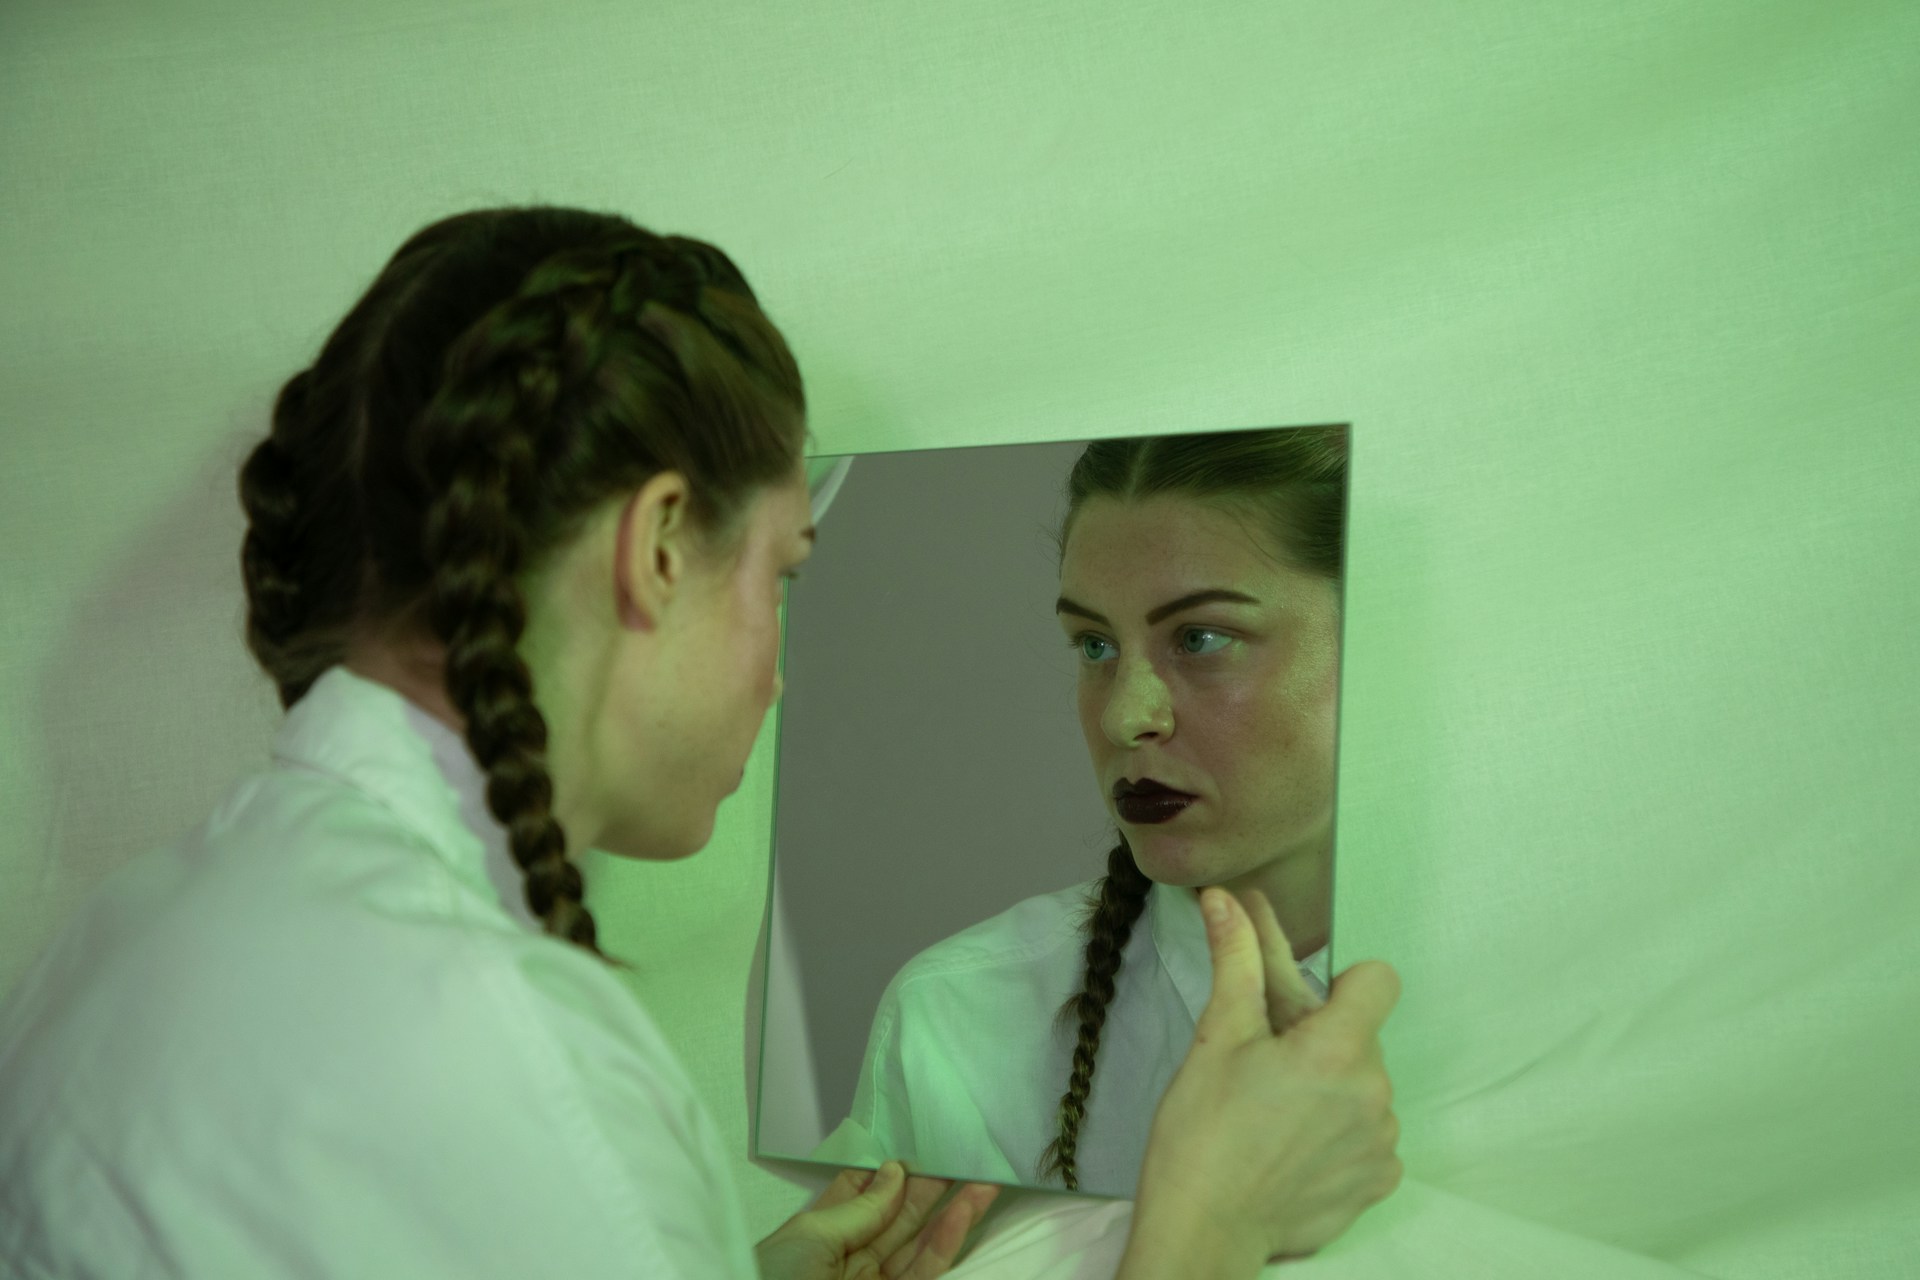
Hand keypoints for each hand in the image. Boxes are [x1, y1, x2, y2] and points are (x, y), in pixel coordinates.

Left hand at [753, 1161, 1002, 1279]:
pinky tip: (964, 1211)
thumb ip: (860, 1205)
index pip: (860, 1195)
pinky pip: (927, 1271)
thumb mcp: (811, 1234)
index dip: (887, 1171)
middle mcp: (852, 1260)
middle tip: (962, 1153)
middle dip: (930, 1186)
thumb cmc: (775, 1277)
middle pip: (899, 1218)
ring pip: (922, 1244)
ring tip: (983, 1178)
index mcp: (821, 1238)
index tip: (916, 1142)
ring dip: (953, 1211)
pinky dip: (947, 1241)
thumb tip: (895, 1171)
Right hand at [1131, 889, 1401, 1267]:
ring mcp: (1381, 1142)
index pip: (1379, 979)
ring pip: (1366, 1085)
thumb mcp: (1216, 1038)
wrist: (1203, 1230)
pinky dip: (1340, 1134)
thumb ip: (1237, 961)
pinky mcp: (1377, 1182)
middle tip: (1266, 1065)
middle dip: (1322, 1039)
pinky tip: (1294, 1147)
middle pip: (1363, 1036)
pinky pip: (1370, 1135)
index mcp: (1336, 1049)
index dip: (1342, 983)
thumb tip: (1228, 901)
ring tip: (1275, 1113)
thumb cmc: (1200, 1135)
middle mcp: (1374, 1094)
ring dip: (1332, 1087)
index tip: (1302, 1008)